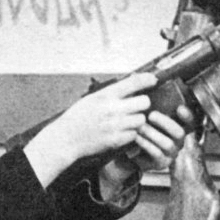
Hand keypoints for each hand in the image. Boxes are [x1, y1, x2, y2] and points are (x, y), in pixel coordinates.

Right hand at [23, 72, 156, 186]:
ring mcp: (115, 125)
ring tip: (126, 121)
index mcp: (105, 95)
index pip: (133, 83)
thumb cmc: (77, 118)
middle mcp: (112, 109)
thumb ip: (111, 93)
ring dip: (137, 120)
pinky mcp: (115, 140)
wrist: (66, 138)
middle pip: (144, 102)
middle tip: (136, 106)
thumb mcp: (92, 98)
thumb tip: (131, 85)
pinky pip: (134, 134)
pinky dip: (131, 133)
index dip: (147, 79)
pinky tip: (121, 132)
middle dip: (142, 104)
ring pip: (141, 120)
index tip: (153, 79)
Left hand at [95, 106, 193, 200]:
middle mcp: (178, 140)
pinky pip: (157, 153)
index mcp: (178, 126)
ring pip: (167, 144)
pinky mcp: (161, 162)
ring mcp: (171, 153)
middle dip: (165, 123)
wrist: (132, 151)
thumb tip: (151, 82)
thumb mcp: (149, 116)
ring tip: (140, 127)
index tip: (179, 108)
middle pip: (179, 132)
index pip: (191, 121)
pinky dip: (145, 144)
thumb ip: (154, 104)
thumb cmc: (143, 130)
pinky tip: (137, 138)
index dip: (187, 115)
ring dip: (152, 134)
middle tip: (151, 115)